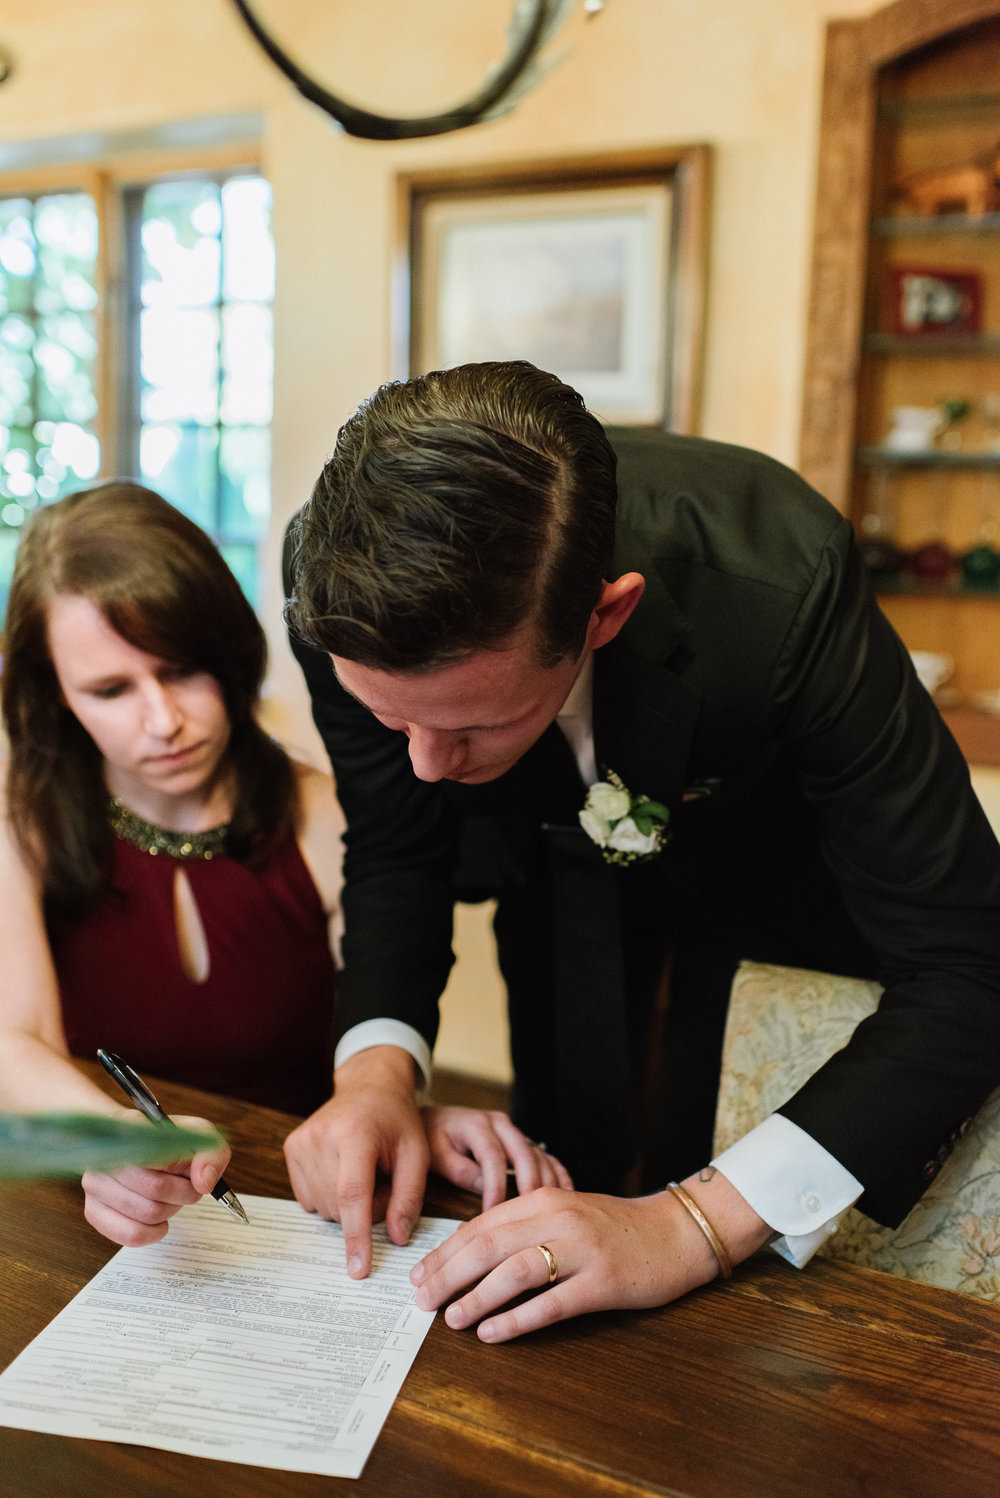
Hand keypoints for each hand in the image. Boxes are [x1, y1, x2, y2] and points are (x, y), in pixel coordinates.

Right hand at [81, 1113, 229, 1247]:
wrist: (136, 1145)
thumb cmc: (167, 1141)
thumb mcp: (198, 1135)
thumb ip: (211, 1152)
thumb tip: (203, 1182)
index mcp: (129, 1127)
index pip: (157, 1154)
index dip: (182, 1166)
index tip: (189, 1166)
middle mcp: (105, 1155)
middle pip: (155, 1188)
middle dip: (183, 1191)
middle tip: (186, 1185)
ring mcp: (95, 1184)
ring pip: (146, 1213)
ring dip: (170, 1210)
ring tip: (171, 1198)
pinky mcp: (93, 1211)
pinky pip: (129, 1235)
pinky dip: (153, 1232)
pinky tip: (159, 1221)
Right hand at [284, 1045, 429, 1278]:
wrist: (368, 1086)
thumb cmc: (396, 1120)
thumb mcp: (417, 1153)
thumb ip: (409, 1197)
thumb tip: (396, 1239)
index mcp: (356, 1133)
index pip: (352, 1194)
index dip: (356, 1235)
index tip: (358, 1269)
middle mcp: (321, 1136)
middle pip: (339, 1205)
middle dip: (366, 1210)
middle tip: (384, 1183)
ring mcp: (301, 1142)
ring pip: (323, 1206)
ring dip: (347, 1205)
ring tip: (364, 1173)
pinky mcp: (291, 1149)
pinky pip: (309, 1198)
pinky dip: (330, 1196)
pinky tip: (343, 1171)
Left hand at [410, 1172, 771, 1343]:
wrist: (675, 1232)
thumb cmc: (615, 1227)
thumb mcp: (564, 1213)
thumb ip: (524, 1226)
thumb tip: (471, 1254)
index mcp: (542, 1200)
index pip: (480, 1225)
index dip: (445, 1251)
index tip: (419, 1274)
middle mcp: (558, 1219)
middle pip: (489, 1246)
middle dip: (448, 1273)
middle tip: (422, 1300)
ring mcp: (581, 1250)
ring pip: (515, 1271)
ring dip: (477, 1296)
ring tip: (451, 1319)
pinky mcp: (603, 1282)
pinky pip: (551, 1303)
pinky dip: (517, 1319)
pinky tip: (494, 1333)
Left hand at [421, 1105, 572, 1208]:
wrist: (435, 1119)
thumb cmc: (433, 1139)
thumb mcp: (435, 1152)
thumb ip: (457, 1168)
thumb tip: (482, 1186)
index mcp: (478, 1125)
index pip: (492, 1156)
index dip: (495, 1186)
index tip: (494, 1213)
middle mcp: (501, 1125)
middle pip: (524, 1154)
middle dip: (529, 1185)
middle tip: (533, 1216)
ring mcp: (515, 1132)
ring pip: (539, 1155)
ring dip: (547, 1183)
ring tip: (553, 1212)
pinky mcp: (523, 1142)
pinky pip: (547, 1157)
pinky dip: (558, 1175)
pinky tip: (566, 1195)